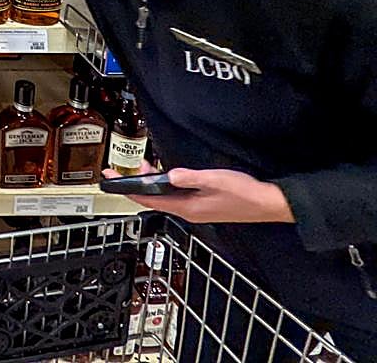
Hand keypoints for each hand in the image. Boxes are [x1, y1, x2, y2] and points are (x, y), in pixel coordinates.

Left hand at [102, 167, 294, 224]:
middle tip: (121, 171)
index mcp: (186, 208)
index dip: (127, 189)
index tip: (110, 181)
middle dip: (135, 184)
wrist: (267, 204)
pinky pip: (176, 196)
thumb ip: (190, 177)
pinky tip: (166, 176)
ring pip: (164, 197)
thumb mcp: (215, 180)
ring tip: (142, 168)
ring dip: (150, 183)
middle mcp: (188, 211)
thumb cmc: (244, 193)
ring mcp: (195, 208)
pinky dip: (165, 185)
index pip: (148, 199)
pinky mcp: (202, 204)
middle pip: (153, 198)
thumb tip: (169, 175)